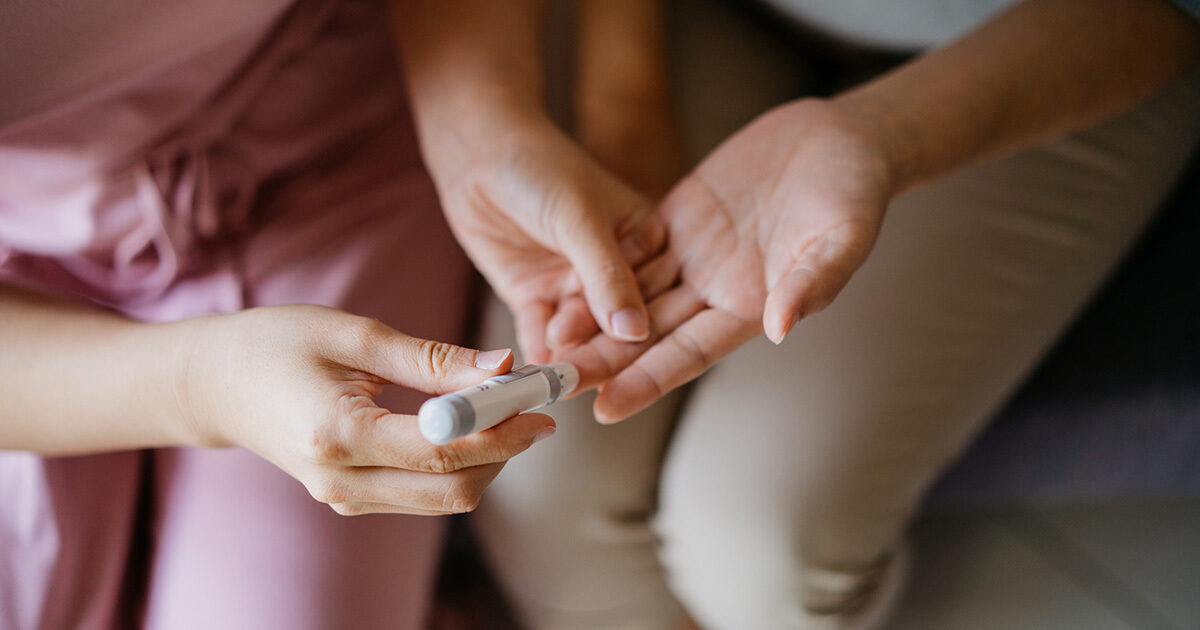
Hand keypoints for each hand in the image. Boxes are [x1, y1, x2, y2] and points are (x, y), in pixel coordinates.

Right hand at [178, 305, 555, 515]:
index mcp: (337, 436)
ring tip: (507, 408)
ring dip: (487, 460)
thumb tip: (503, 366)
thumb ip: (433, 359)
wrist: (215, 383)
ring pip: (443, 500)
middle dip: (505, 451)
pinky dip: (458, 465)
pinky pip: (421, 495)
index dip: (503, 428)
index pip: (443, 450)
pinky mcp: (350, 500)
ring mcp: (344, 499)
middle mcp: (341, 482)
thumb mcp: (355, 336)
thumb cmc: (276, 343)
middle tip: (534, 408)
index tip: (540, 401)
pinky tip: (471, 425)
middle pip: (453, 491)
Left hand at [539, 54, 689, 352]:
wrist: (477, 152)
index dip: (649, 337)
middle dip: (604, 355)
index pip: (657, 299)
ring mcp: (576, 287)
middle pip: (618, 326)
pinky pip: (540, 332)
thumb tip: (636, 334)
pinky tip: (532, 368)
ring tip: (557, 378)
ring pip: (580, 335)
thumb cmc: (540, 167)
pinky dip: (536, 350)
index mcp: (650, 244)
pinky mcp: (537, 296)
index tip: (638, 369)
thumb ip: (608, 276)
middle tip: (587, 380)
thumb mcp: (581, 218)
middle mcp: (618, 272)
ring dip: (570, 357)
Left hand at [561, 98, 893, 420]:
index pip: (688, 354)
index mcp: (751, 306)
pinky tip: (556, 282)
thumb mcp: (842, 235)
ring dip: (590, 319)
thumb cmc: (855, 191)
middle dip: (602, 360)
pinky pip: (632, 249)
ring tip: (543, 342)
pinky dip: (596, 268)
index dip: (646, 382)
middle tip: (553, 382)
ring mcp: (694, 255)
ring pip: (630, 296)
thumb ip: (812, 281)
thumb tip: (780, 328)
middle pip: (648, 334)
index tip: (604, 408)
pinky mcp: (679, 219)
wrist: (841, 139)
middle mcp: (715, 290)